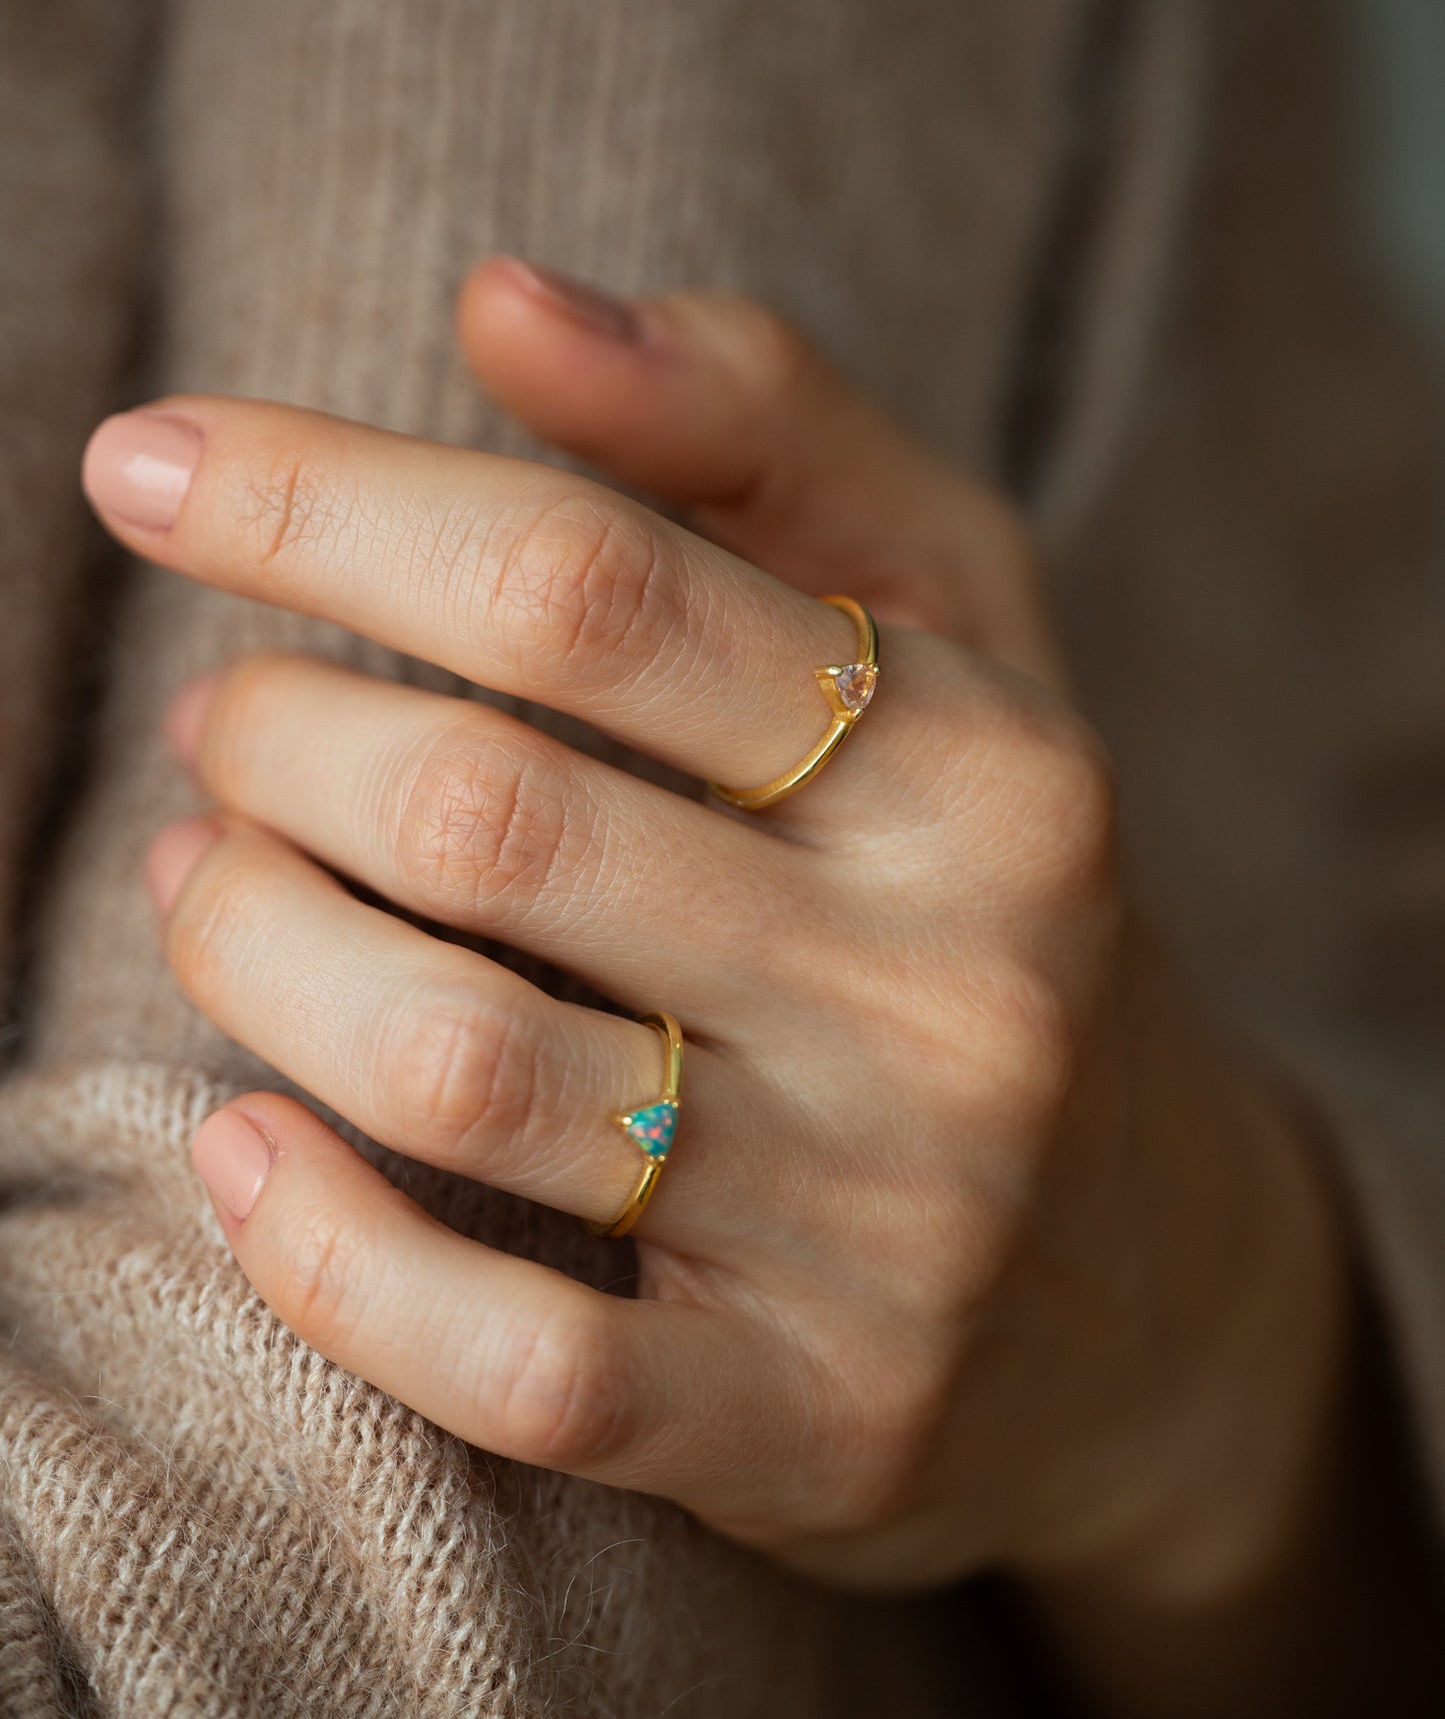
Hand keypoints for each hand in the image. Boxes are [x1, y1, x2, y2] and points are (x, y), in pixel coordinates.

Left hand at [82, 259, 1343, 1599]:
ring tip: (202, 885)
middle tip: (223, 728)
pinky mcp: (808, 1418)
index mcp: (987, 763)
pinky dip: (319, 1252)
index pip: (586, 584)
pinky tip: (235, 1145)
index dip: (320, 504)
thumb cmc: (978, 889)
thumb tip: (505, 300)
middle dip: (272, 743)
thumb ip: (756, 429)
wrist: (1136, 1271)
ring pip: (460, 1069)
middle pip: (485, 817)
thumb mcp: (946, 624)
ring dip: (252, 954)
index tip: (147, 466)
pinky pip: (511, 1365)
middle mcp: (956, 993)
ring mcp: (890, 1225)